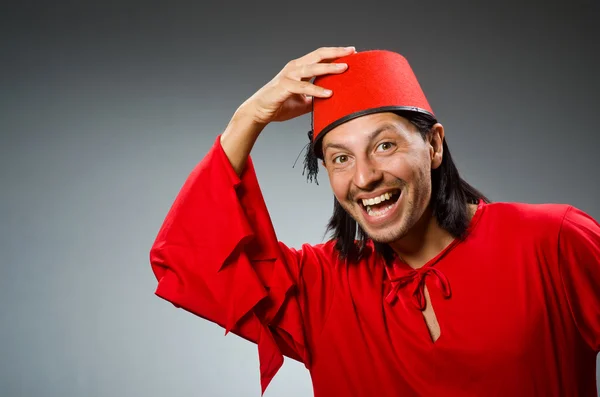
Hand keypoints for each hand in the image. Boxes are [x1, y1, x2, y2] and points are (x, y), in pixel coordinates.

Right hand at [240, 46, 354, 124]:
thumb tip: (334, 101)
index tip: (352, 52)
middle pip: (318, 55)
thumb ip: (316, 97)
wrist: (259, 112)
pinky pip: (303, 87)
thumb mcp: (304, 101)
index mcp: (299, 68)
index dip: (335, 53)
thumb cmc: (280, 104)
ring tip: (344, 68)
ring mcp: (288, 75)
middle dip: (336, 53)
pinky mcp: (284, 86)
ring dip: (329, 67)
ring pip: (312, 68)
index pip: (320, 56)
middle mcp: (294, 68)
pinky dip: (317, 90)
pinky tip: (329, 93)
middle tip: (352, 52)